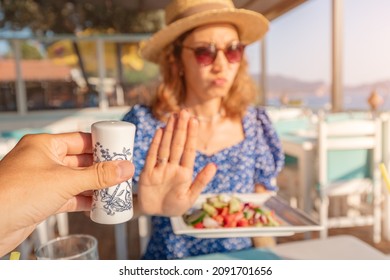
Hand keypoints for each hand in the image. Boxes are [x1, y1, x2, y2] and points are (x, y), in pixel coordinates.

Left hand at [0, 132, 133, 255]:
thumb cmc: (16, 194)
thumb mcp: (65, 181)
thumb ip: (98, 176)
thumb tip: (125, 168)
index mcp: (44, 145)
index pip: (80, 140)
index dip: (101, 144)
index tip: (120, 150)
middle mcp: (43, 161)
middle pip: (81, 161)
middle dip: (101, 168)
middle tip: (122, 171)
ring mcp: (43, 181)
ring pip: (76, 180)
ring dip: (95, 186)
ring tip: (116, 188)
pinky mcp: (42, 200)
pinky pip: (70, 197)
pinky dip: (84, 200)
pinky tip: (99, 204)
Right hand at [137, 109, 216, 215]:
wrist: (155, 214)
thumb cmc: (174, 205)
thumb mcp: (190, 197)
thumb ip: (201, 181)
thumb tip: (214, 165)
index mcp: (184, 173)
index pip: (189, 150)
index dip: (191, 135)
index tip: (194, 120)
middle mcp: (172, 167)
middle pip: (177, 144)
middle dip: (181, 128)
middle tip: (184, 112)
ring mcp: (159, 169)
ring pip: (165, 147)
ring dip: (169, 132)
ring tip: (173, 116)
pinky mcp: (147, 173)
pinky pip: (151, 156)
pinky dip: (155, 144)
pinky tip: (159, 131)